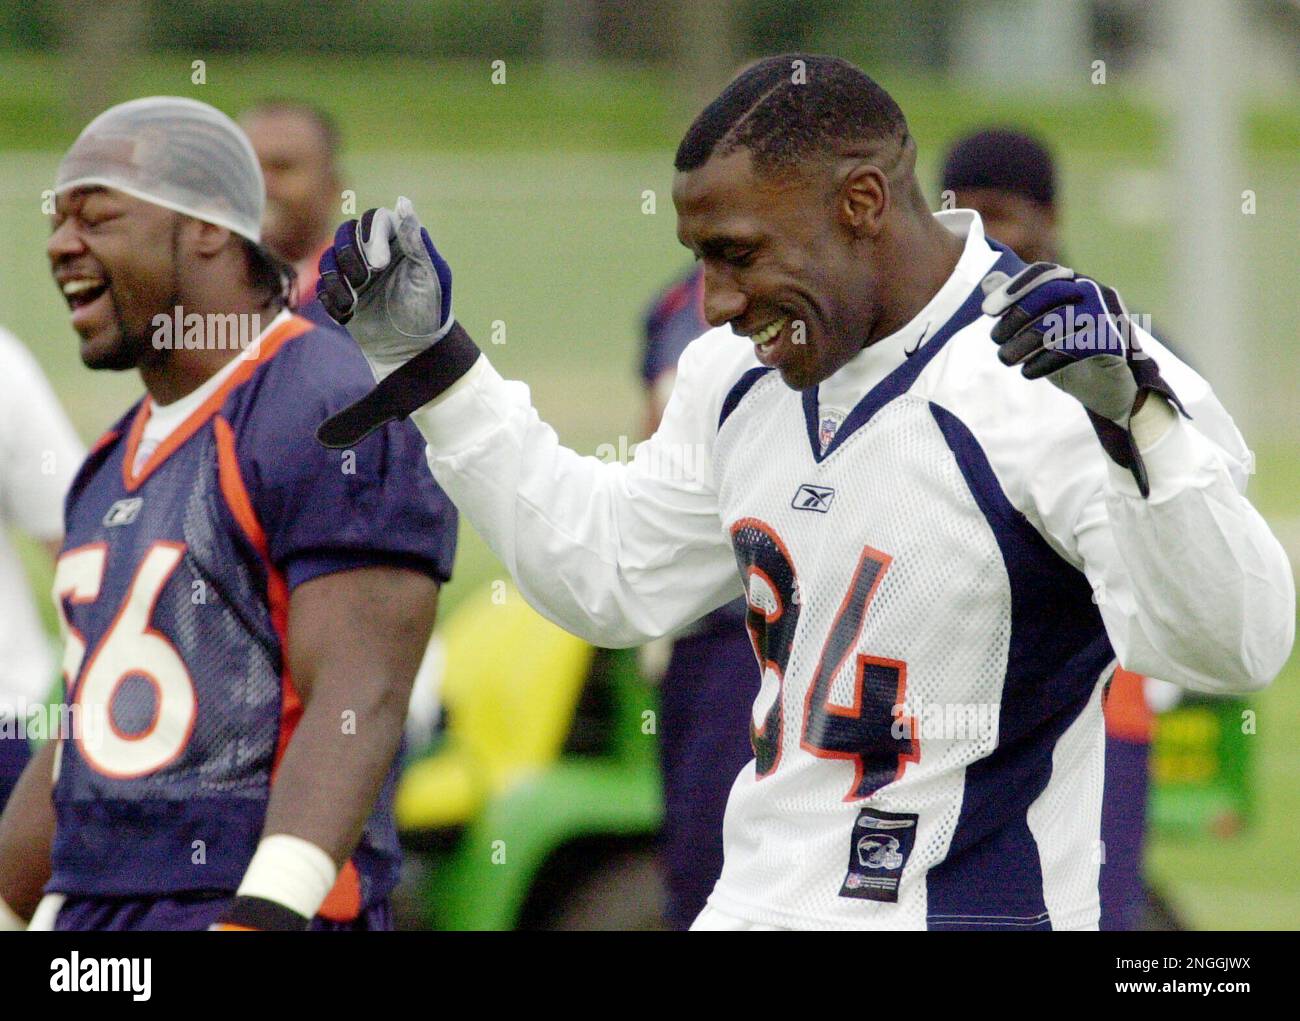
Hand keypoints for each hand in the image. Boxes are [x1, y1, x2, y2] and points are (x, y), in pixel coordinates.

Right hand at [317, 196, 454, 379]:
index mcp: (399, 243)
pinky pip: (323, 286)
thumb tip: (402, 202)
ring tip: (354, 300)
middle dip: (350, 255)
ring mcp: (356, 273)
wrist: (413, 350)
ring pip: (329, 257)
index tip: (380, 264)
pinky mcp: (343, 294)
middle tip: (365, 279)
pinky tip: (348, 313)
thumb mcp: (429, 276)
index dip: (372, 236)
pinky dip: (332, 298)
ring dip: (337, 278)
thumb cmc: (429, 312)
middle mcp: (375, 253)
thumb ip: (415, 240)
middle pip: (346, 233)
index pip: (375, 219)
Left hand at [980, 262, 1184, 496]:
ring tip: (1006, 360)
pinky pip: (1075, 347)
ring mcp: (1109, 315)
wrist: (1109, 389)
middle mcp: (1096, 293)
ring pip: (1059, 321)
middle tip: (996, 340)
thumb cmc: (1071, 355)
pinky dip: (1045, 361)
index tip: (988, 311)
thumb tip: (988, 282)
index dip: (1014, 288)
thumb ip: (1016, 306)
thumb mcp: (1039, 331)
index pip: (1044, 273)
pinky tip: (1029, 373)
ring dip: (1024, 342)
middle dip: (1017, 316)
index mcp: (1077, 284)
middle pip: (1050, 293)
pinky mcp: (1115, 343)